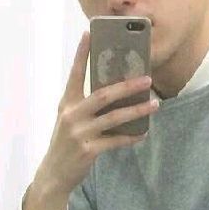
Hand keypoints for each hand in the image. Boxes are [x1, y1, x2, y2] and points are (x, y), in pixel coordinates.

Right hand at [36, 32, 157, 197]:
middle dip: (127, 86)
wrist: (54, 174)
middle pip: (103, 95)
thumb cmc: (65, 144)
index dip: (81, 55)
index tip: (88, 35)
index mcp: (67, 104)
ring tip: (154, 104)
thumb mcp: (69, 121)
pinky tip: (142, 133)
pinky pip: (115, 141)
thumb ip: (84, 106)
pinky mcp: (89, 150)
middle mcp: (73, 115)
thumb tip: (112, 94)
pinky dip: (130, 137)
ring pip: (114, 117)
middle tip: (146, 79)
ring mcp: (80, 133)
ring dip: (137, 111)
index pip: (74, 75)